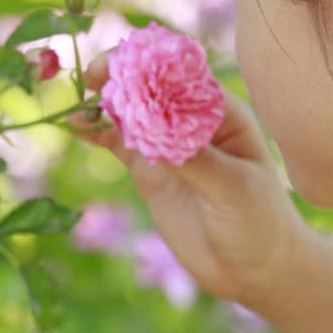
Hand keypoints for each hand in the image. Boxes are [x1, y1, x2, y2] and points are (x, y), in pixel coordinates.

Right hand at [67, 53, 309, 307]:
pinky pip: (118, 143)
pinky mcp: (150, 170)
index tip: (125, 64)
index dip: (152, 66)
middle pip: (151, 88)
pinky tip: (73, 125)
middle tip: (92, 76)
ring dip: (103, 102)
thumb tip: (155, 132)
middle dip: (122, 78)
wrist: (253, 268)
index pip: (183, 77)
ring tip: (75, 103)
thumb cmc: (259, 221)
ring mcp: (168, 145)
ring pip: (130, 112)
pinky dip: (96, 132)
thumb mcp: (234, 188)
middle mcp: (193, 122)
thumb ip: (197, 160)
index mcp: (223, 114)